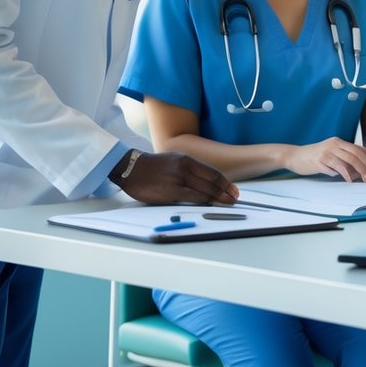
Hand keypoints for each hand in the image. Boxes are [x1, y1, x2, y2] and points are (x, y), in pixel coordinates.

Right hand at [115, 152, 238, 204]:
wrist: (131, 168)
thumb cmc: (154, 166)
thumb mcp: (176, 160)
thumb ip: (191, 170)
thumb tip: (209, 182)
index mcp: (188, 160)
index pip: (214, 174)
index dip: (226, 184)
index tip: (234, 190)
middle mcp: (185, 169)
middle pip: (213, 183)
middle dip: (226, 193)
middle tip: (234, 199)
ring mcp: (178, 180)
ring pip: (205, 192)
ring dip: (219, 200)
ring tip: (226, 204)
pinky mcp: (170, 192)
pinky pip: (193, 199)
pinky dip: (204, 203)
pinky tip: (210, 206)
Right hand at [286, 138, 365, 181]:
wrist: (294, 156)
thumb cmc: (314, 158)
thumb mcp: (331, 155)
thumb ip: (344, 159)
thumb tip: (360, 169)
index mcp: (339, 142)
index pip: (359, 149)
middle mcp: (335, 144)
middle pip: (357, 153)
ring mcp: (327, 151)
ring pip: (349, 159)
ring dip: (359, 169)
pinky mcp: (320, 159)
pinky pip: (335, 165)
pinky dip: (344, 173)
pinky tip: (349, 179)